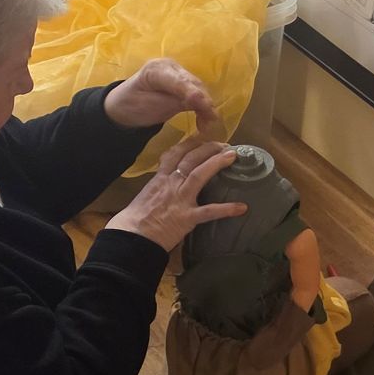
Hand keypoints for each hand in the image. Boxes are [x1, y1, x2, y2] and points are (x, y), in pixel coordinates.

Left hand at [103, 59, 223, 137]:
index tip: (205, 105)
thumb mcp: (148, 106)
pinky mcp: (184, 84)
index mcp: (156, 69)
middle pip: (192, 83)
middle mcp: (171, 67)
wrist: (124, 107)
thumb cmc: (132, 106)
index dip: (192, 92)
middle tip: (212, 120)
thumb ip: (173, 102)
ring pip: (198, 89)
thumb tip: (199, 102)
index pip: (178, 81)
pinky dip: (203, 108)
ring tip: (209, 124)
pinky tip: (205, 121)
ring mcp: (178, 74)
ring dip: (206, 106)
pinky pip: (198, 95)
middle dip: (204, 101)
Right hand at [104, 138, 244, 251]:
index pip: (175, 153)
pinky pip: (210, 211)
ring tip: (232, 156)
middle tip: (224, 145)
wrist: (131, 235)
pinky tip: (242, 207)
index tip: (202, 139)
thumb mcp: (147, 194)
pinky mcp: (187, 217)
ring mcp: (180, 199)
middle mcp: (171, 183)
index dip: (191, 143)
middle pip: (191, 158)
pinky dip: (227, 209)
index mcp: (160, 178)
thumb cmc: (135, 218)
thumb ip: (160, 187)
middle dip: (208, 148)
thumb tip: (170, 185)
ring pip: (200, 174)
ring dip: (216, 163)